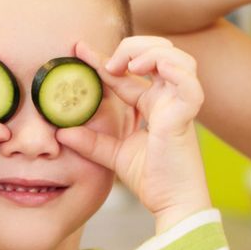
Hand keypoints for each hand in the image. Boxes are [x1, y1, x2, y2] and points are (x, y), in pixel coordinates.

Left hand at [56, 37, 211, 232]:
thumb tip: (62, 132)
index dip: (103, 58)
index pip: (128, 72)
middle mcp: (169, 99)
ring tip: (129, 63)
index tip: (78, 50)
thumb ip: (91, 142)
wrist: (172, 205)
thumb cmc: (154, 181)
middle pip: (160, 52)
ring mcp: (180, 105)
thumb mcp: (114, 156)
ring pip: (178, 58)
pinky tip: (146, 68)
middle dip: (134, 45)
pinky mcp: (185, 116)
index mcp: (154, 105)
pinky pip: (188, 82)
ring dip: (151, 51)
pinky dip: (171, 67)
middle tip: (109, 63)